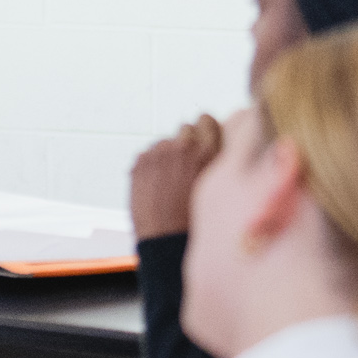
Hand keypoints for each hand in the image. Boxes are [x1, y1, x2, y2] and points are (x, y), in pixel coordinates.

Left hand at [128, 113, 222, 240]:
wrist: (168, 237)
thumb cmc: (197, 218)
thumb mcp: (218, 185)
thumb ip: (213, 160)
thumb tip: (210, 148)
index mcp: (209, 151)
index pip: (206, 120)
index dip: (204, 130)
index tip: (203, 138)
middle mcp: (184, 146)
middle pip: (184, 128)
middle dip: (185, 143)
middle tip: (186, 166)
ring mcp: (159, 153)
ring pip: (164, 143)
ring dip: (167, 155)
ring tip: (170, 180)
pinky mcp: (139, 162)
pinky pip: (147, 155)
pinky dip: (151, 165)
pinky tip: (157, 185)